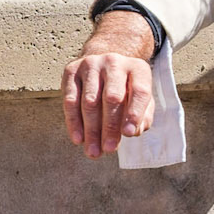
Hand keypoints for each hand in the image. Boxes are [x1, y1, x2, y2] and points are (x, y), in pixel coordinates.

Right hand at [62, 13, 156, 157]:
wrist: (103, 65)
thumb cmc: (126, 90)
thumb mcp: (141, 100)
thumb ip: (143, 117)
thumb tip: (132, 131)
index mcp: (138, 69)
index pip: (139, 91)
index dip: (134, 113)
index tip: (129, 134)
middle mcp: (114, 62)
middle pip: (112, 97)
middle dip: (110, 127)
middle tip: (109, 149)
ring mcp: (91, 65)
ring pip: (90, 101)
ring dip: (91, 130)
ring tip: (93, 151)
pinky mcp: (71, 71)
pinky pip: (71, 100)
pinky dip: (74, 122)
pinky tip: (78, 139)